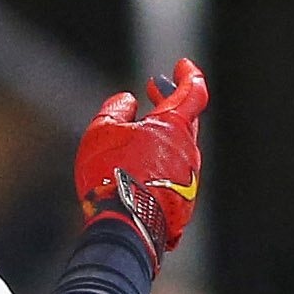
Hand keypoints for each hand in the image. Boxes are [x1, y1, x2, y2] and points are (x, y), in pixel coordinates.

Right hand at [75, 58, 207, 268]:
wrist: (125, 227)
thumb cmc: (112, 175)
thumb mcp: (101, 133)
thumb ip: (114, 110)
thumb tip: (127, 100)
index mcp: (173, 126)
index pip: (192, 91)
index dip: (188, 75)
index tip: (181, 65)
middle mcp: (188, 149)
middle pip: (186, 118)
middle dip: (171, 100)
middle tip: (155, 89)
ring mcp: (188, 177)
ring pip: (179, 146)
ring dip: (162, 134)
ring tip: (139, 131)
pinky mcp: (183, 200)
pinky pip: (173, 171)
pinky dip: (159, 160)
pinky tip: (140, 165)